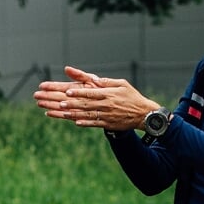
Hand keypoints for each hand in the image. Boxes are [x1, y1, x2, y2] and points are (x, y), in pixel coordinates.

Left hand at [32, 65, 150, 131]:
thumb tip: (94, 79)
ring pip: (88, 114)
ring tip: (63, 112)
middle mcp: (106, 104)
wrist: (143, 114)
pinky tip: (76, 122)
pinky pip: (95, 124)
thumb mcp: (122, 84)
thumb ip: (107, 82)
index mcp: (108, 94)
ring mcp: (107, 115)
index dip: (78, 93)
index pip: (90, 93)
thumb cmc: (131, 96)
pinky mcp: (108, 124)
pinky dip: (85, 123)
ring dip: (75, 113)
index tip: (67, 92)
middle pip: (86, 104)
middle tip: (60, 103)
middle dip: (72, 104)